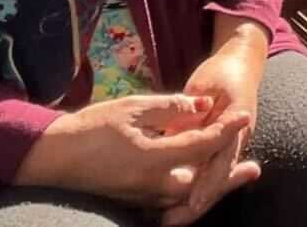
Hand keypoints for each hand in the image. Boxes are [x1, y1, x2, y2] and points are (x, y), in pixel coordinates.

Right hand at [12, 93, 251, 208]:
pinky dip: (192, 193)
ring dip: (214, 187)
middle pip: (204, 183)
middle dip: (230, 176)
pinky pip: (173, 202)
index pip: (203, 145)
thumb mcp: (133, 108)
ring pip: (190, 197)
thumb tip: (203, 104)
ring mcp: (145, 198)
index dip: (226, 129)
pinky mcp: (136, 202)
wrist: (52, 158)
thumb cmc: (91, 128)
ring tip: (236, 177)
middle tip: (254, 168)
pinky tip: (199, 181)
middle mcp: (154, 186)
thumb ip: (172, 107)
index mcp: (155, 160)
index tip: (244, 115)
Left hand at [162, 19, 270, 224]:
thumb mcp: (204, 85)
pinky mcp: (221, 149)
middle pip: (220, 178)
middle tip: (174, 220)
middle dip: (200, 200)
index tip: (193, 201)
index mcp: (237, 122)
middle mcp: (236, 139)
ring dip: (196, 200)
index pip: (223, 158)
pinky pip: (209, 172)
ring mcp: (230, 145)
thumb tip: (175, 134)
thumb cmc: (222, 70)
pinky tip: (176, 204)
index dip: (209, 182)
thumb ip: (192, 111)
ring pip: (215, 179)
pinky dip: (196, 188)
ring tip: (171, 219)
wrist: (242, 61)